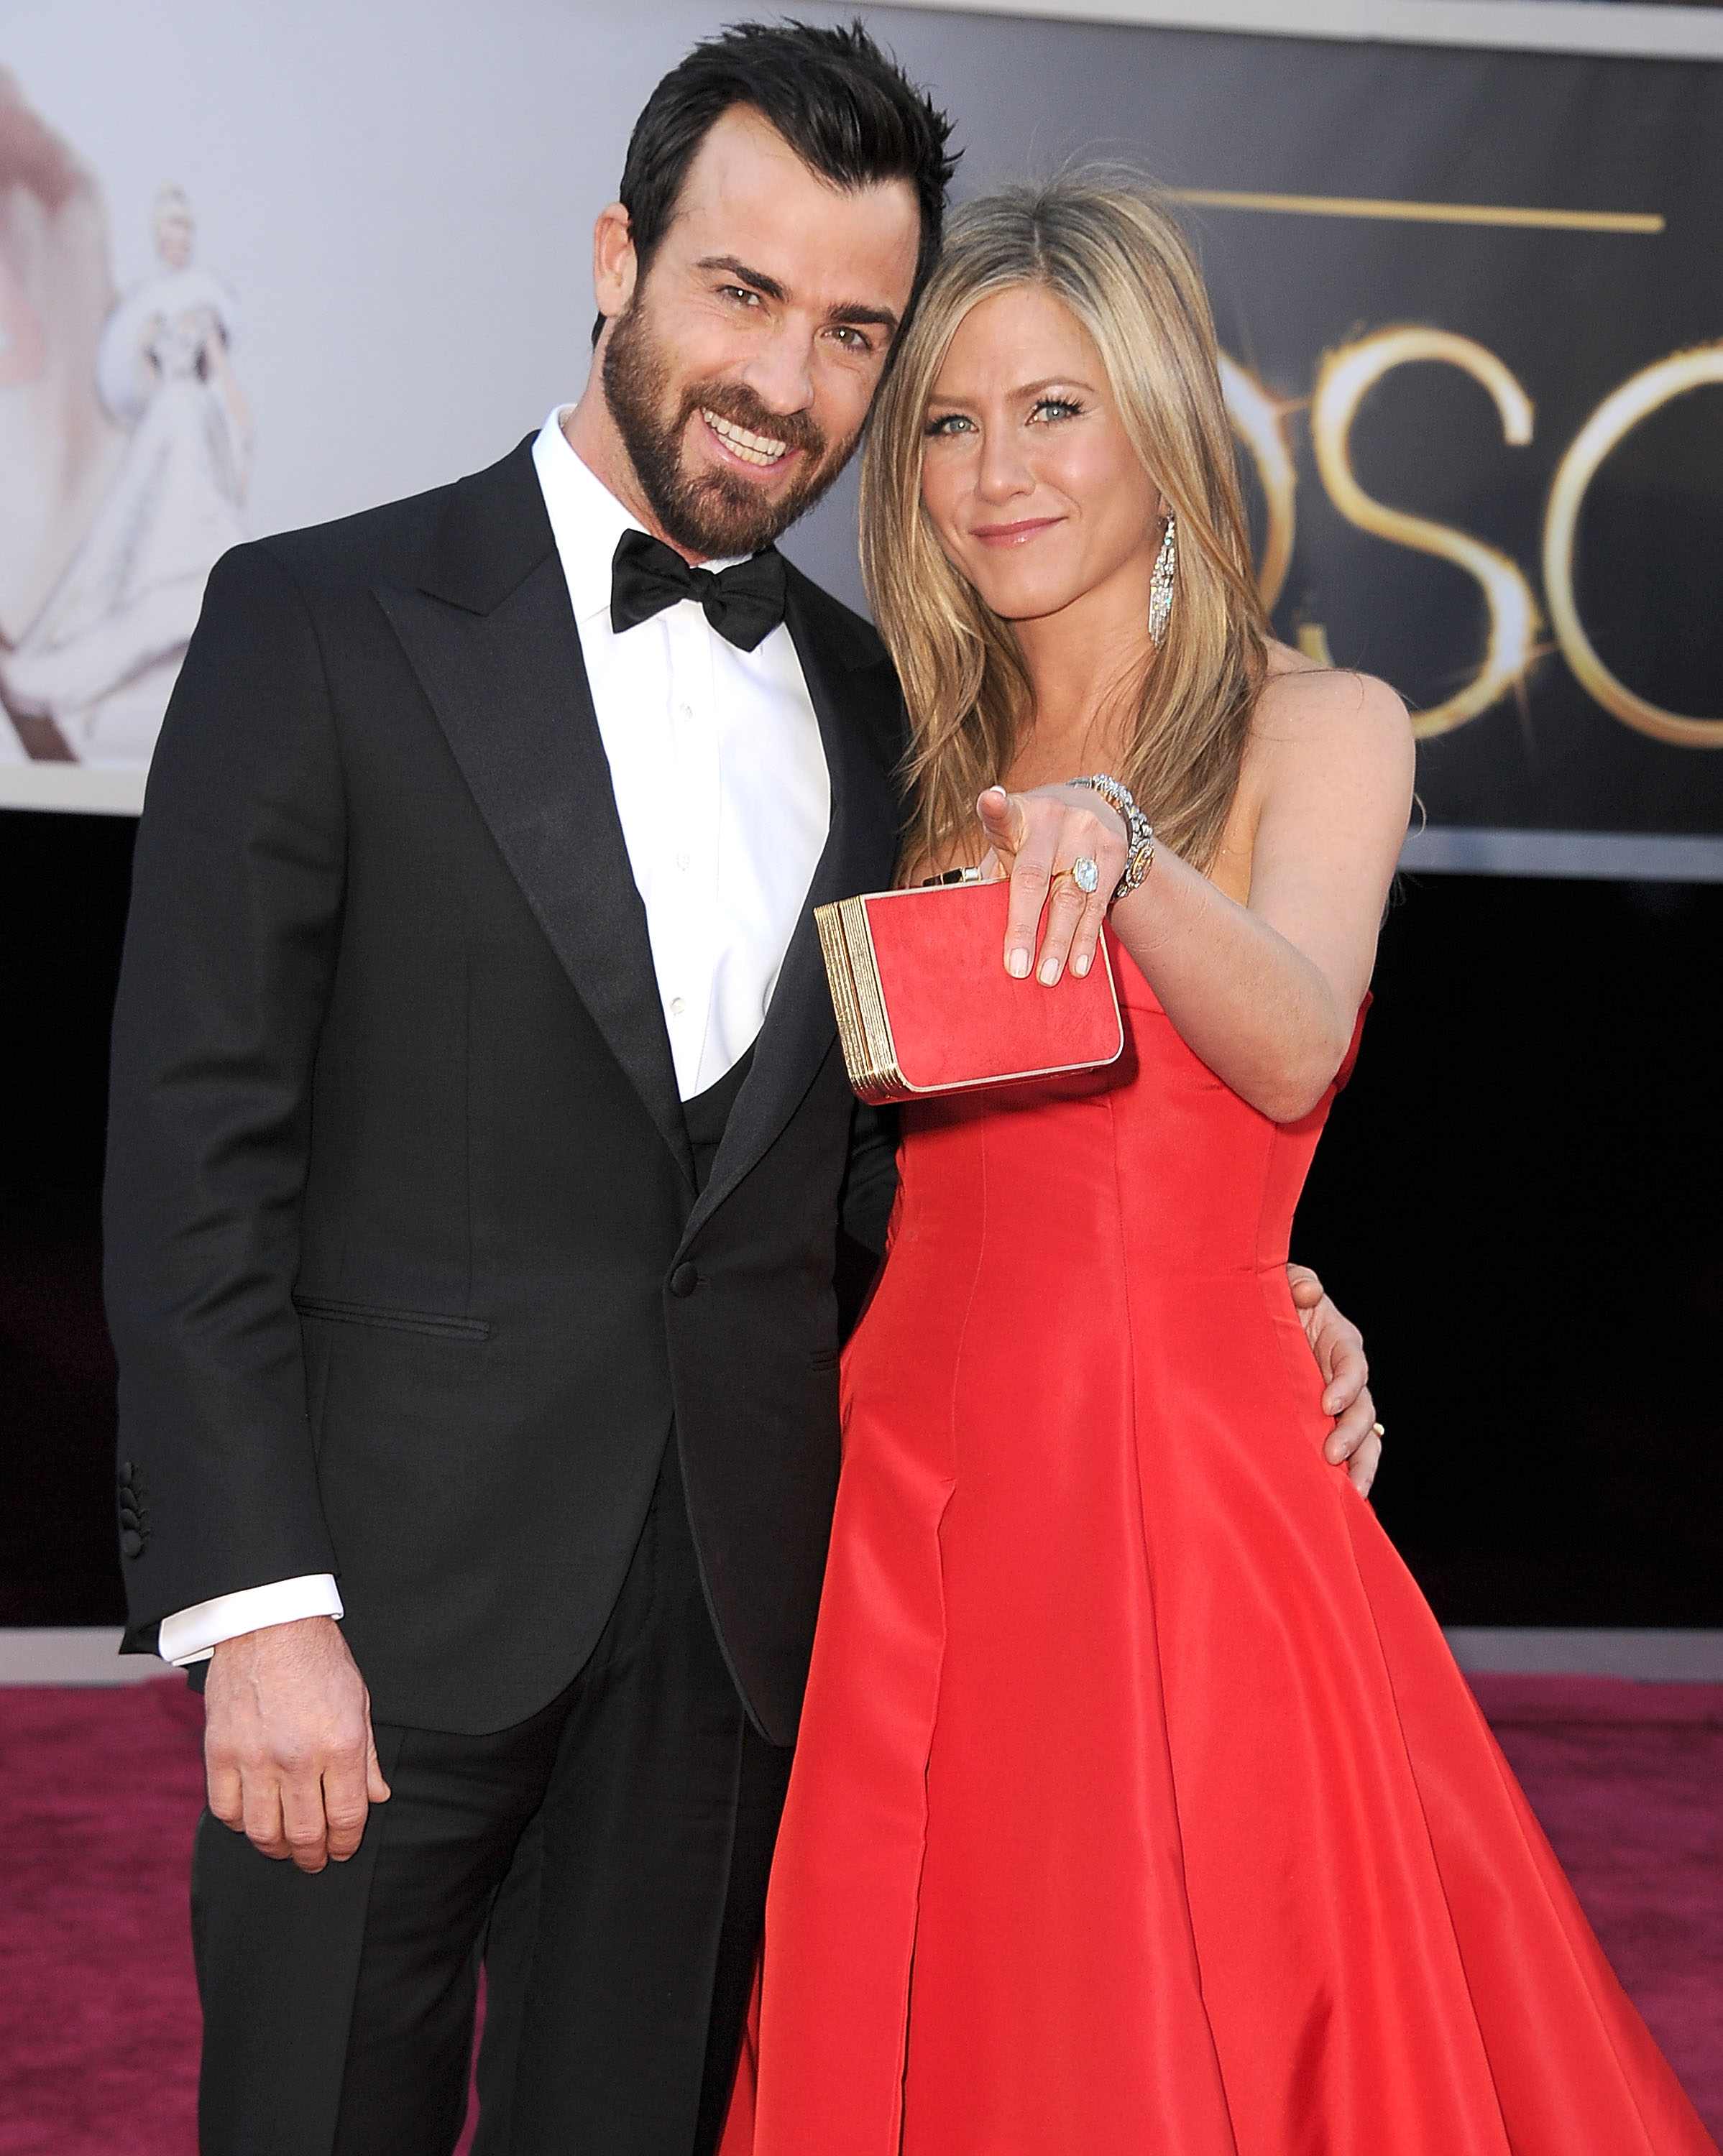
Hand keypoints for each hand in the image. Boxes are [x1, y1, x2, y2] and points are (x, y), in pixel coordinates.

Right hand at [204, 1615, 389, 1871]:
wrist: (268, 1624)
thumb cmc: (320, 1659)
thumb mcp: (359, 1700)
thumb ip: (368, 1755)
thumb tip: (377, 1796)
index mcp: (340, 1743)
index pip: (346, 1816)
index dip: (346, 1843)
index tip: (343, 1850)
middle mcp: (297, 1756)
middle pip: (305, 1833)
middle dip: (314, 1856)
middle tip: (316, 1860)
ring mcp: (254, 1757)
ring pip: (263, 1831)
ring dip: (277, 1847)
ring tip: (286, 1847)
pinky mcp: (219, 1752)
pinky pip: (226, 1809)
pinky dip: (240, 1823)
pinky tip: (253, 1819)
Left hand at [976, 784, 1127, 987]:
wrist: (1091, 808)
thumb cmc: (1034, 839)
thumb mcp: (1013, 843)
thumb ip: (998, 873)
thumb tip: (977, 931)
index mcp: (1018, 815)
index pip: (1002, 812)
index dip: (995, 806)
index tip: (991, 800)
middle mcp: (1052, 818)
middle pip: (1036, 877)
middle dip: (1025, 926)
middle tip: (1018, 968)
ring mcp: (1087, 831)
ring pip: (1071, 897)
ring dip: (1059, 942)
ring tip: (1048, 977)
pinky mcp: (1113, 850)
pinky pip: (1098, 904)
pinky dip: (1086, 939)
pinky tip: (1078, 965)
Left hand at [1288, 1262, 1381, 1496]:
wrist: (1249, 1325)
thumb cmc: (1269, 1300)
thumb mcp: (1280, 1282)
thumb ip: (1296, 1283)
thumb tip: (1308, 1293)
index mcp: (1338, 1340)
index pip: (1353, 1362)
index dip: (1346, 1383)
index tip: (1329, 1403)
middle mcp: (1343, 1376)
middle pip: (1364, 1408)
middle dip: (1354, 1434)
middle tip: (1334, 1455)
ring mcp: (1335, 1404)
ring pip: (1364, 1438)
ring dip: (1361, 1463)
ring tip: (1351, 1490)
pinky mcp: (1322, 1426)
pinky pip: (1346, 1453)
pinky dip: (1348, 1474)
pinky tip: (1340, 1498)